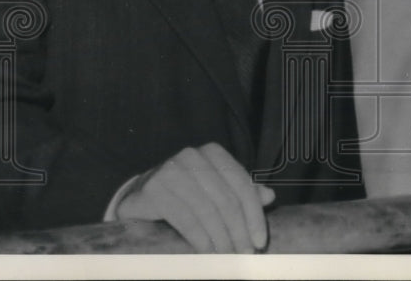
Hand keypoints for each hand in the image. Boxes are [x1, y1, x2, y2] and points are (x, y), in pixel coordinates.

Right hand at [115, 142, 274, 252]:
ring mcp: (171, 170)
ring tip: (228, 257)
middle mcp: (193, 156)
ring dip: (221, 239)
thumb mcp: (216, 188)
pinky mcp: (154, 189)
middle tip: (245, 254)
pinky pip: (185, 219)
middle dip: (239, 231)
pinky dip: (200, 239)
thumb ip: (241, 191)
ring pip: (207, 211)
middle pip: (226, 199)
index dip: (254, 214)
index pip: (241, 184)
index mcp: (213, 152)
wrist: (141, 194)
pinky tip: (208, 252)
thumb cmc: (186, 192)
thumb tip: (269, 196)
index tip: (260, 241)